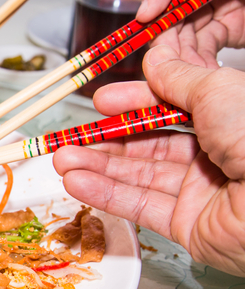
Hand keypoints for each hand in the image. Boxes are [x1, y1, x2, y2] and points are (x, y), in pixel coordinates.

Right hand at [53, 46, 244, 276]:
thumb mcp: (217, 91)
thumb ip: (178, 79)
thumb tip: (153, 62)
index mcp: (228, 118)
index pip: (171, 108)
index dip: (134, 103)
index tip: (101, 102)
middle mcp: (215, 154)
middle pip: (149, 143)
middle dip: (106, 139)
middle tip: (69, 137)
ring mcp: (201, 191)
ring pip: (138, 176)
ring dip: (96, 167)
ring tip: (60, 160)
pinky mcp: (188, 226)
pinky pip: (141, 207)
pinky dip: (105, 194)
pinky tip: (76, 182)